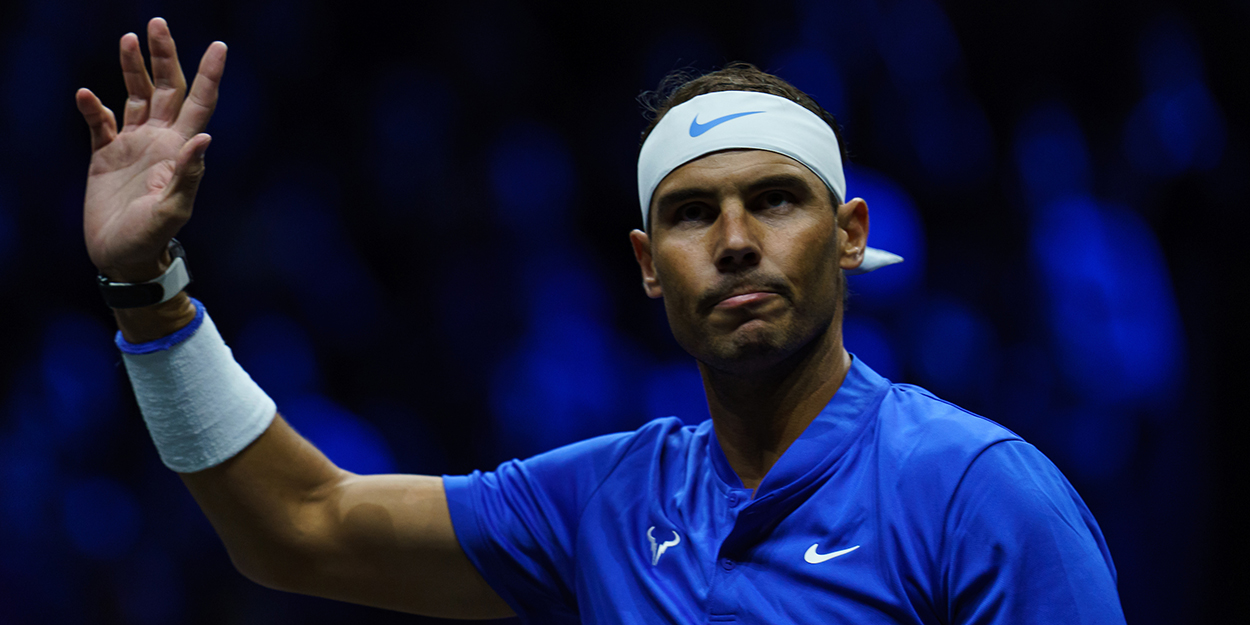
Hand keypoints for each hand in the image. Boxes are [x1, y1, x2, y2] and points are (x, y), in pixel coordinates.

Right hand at [78, 18, 225, 281]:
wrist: (122, 258)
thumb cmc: (152, 239)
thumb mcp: (173, 210)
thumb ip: (188, 176)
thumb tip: (205, 138)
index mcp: (181, 150)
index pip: (200, 103)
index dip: (209, 74)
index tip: (219, 45)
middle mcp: (160, 141)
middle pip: (167, 89)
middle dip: (163, 56)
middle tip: (157, 23)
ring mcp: (133, 146)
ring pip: (136, 97)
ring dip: (132, 69)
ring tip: (129, 39)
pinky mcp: (105, 156)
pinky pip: (100, 123)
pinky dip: (94, 107)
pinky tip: (87, 96)